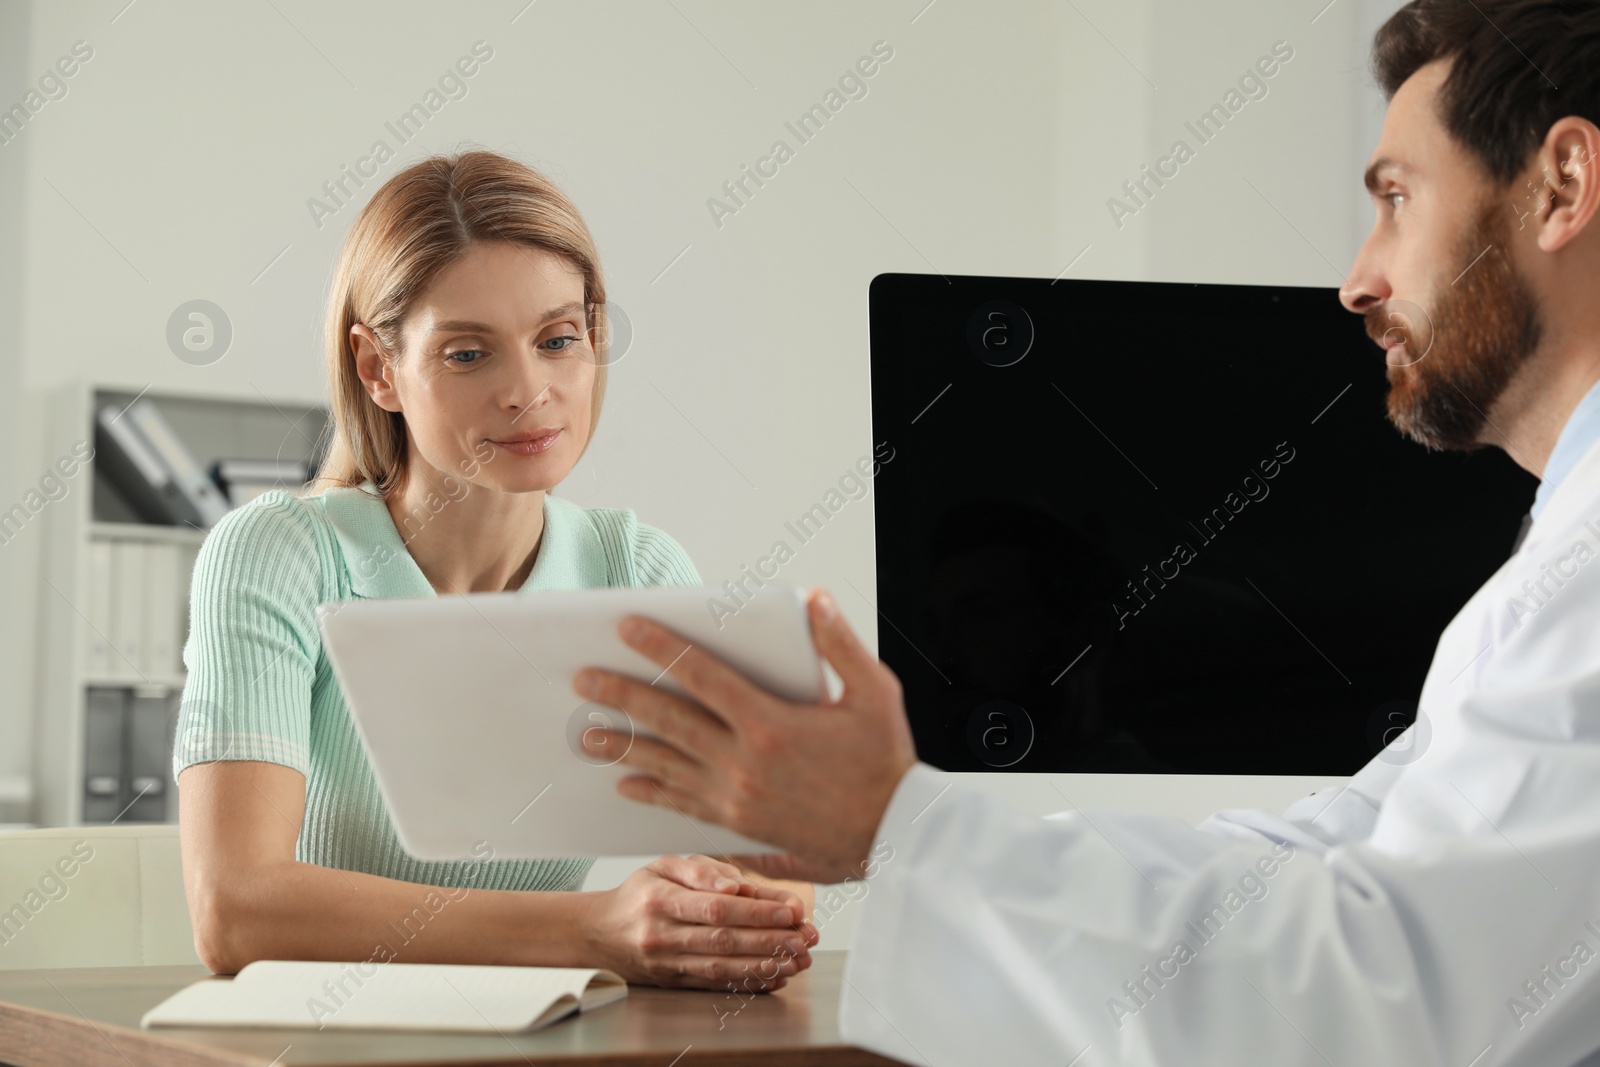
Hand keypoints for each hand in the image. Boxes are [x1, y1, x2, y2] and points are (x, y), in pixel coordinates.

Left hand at [573, 587, 917, 883]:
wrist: (896, 836)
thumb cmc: (888, 761)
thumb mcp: (875, 693)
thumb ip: (840, 644)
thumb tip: (813, 599)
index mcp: (772, 723)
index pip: (702, 675)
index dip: (661, 648)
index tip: (627, 628)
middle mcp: (744, 762)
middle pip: (670, 720)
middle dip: (622, 696)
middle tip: (584, 680)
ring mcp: (737, 797)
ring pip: (668, 766)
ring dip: (624, 748)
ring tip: (587, 736)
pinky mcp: (739, 825)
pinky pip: (683, 805)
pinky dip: (653, 793)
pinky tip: (627, 787)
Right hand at [578, 854, 817, 990]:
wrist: (599, 932)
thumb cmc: (640, 893)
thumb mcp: (664, 866)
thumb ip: (702, 872)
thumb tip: (736, 886)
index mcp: (660, 899)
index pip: (715, 908)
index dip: (756, 911)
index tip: (790, 911)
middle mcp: (662, 934)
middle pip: (723, 940)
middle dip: (770, 940)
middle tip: (805, 938)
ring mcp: (666, 963)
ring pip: (722, 967)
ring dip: (764, 965)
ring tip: (798, 960)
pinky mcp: (673, 983)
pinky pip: (714, 985)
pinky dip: (747, 983)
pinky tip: (774, 977)